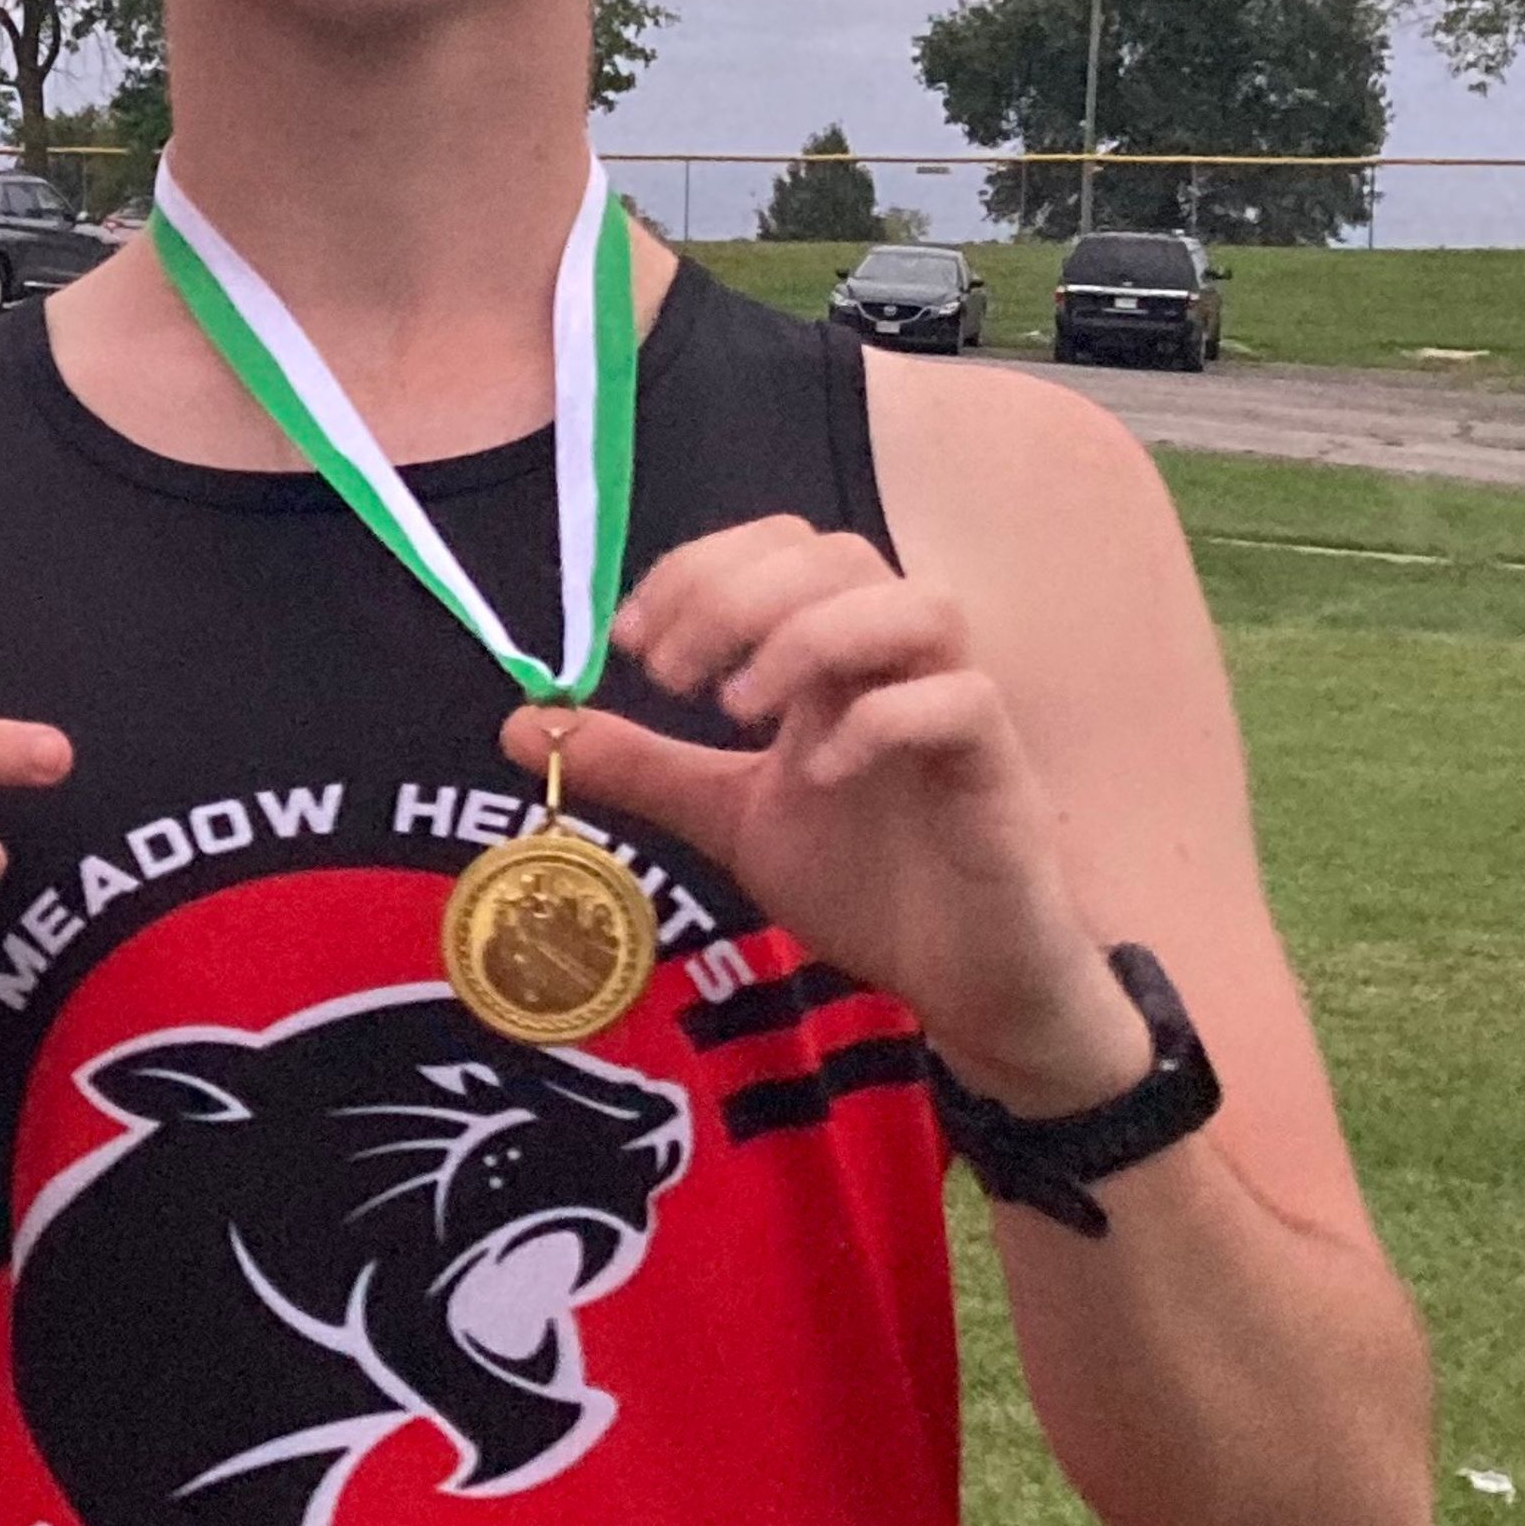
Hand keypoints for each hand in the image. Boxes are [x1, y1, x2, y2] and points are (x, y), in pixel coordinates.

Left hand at [530, 521, 1152, 1112]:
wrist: (962, 978)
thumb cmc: (865, 882)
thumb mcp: (728, 815)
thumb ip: (642, 765)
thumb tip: (522, 724)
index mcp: (836, 655)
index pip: (781, 547)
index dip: (700, 569)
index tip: (631, 640)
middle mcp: (901, 661)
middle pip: (839, 554)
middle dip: (737, 596)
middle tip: (669, 675)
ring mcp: (959, 709)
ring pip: (918, 604)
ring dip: (811, 638)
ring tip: (739, 712)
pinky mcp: (1001, 772)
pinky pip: (961, 701)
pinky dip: (881, 721)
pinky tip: (817, 774)